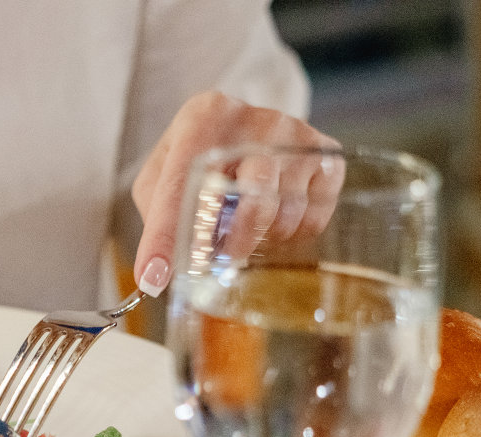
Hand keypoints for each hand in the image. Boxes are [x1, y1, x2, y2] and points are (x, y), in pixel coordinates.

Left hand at [130, 91, 339, 295]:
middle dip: (234, 243)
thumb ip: (157, 216)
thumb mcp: (162, 175)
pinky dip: (291, 233)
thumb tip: (155, 275)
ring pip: (285, 216)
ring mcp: (297, 137)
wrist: (245, 125)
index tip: (153, 275)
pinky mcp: (326, 157)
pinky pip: (313, 219)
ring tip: (246, 227)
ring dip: (262, 238)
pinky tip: (274, 218)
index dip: (165, 235)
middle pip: (253, 198)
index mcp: (205, 118)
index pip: (181, 183)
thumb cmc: (198, 155)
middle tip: (222, 260)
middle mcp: (257, 121)